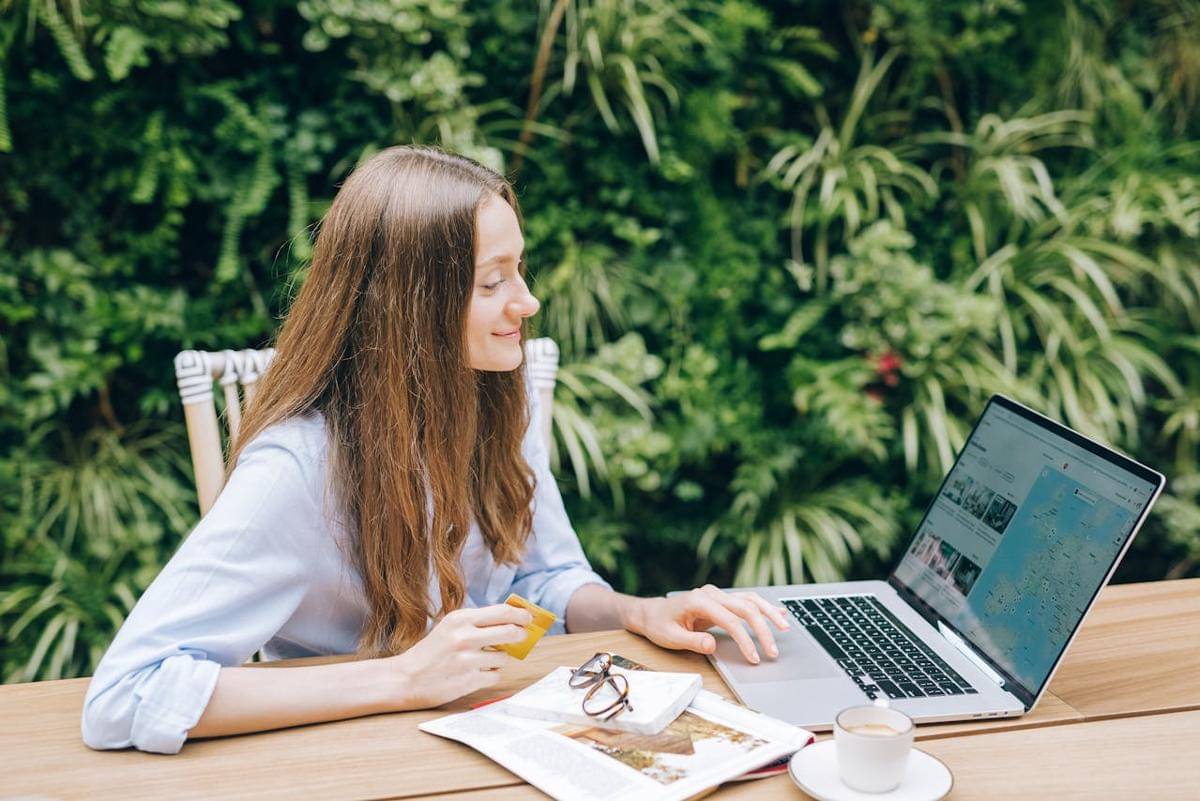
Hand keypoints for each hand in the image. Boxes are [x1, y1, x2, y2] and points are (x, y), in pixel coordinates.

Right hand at [384, 604, 531, 708]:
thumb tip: (513, 619)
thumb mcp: (450, 627)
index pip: (503, 612)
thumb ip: (478, 622)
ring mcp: (467, 660)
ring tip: (483, 659)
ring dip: (500, 659)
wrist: (405, 679)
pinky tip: (475, 673)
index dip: (521, 615)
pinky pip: (495, 675)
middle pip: (511, 632)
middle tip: (521, 636)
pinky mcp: (468, 680)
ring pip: (504, 657)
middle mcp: (464, 637)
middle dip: (521, 635)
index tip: (529, 618)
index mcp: (460, 619)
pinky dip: (490, 674)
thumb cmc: (431, 651)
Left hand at [624, 585, 789, 663]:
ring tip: (785, 627)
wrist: (652, 613)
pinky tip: (779, 611)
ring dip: (769, 614)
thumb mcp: (670, 637)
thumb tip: (711, 644)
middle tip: (773, 652)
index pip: (730, 621)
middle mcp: (711, 593)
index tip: (754, 657)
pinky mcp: (721, 599)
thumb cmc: (659, 625)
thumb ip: (692, 641)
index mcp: (699, 600)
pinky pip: (746, 600)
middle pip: (745, 608)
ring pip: (750, 600)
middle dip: (763, 630)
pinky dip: (763, 607)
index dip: (745, 640)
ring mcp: (717, 594)